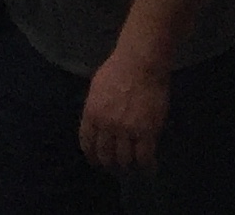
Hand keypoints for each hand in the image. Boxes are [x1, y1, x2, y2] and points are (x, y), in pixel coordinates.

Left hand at [87, 39, 176, 168]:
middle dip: (109, 164)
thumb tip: (98, 124)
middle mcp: (106, 125)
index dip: (91, 155)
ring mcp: (127, 130)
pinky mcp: (147, 132)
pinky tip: (147, 167)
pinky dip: (145, 165)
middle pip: (105, 154)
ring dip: (127, 167)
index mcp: (91, 113)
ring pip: (124, 159)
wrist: (139, 65)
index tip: (96, 162)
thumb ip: (96, 109)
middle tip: (115, 168)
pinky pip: (144, 157)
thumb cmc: (117, 71)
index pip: (87, 142)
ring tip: (131, 169)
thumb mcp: (96, 90)